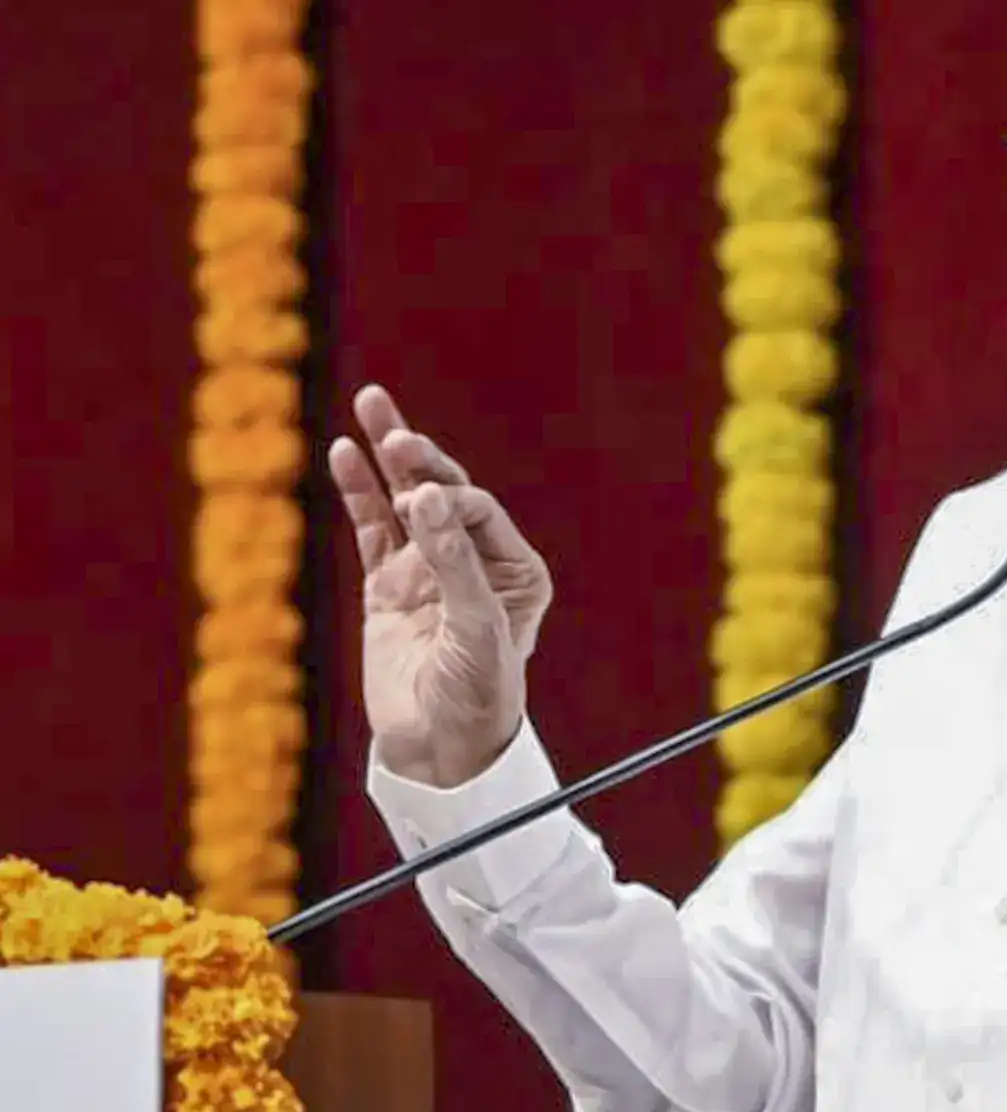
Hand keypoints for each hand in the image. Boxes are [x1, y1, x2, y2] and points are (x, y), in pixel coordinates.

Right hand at [329, 384, 552, 786]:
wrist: (440, 751)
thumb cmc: (478, 695)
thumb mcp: (477, 629)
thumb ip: (453, 563)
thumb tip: (426, 498)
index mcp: (515, 570)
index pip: (478, 511)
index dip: (448, 502)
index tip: (421, 509)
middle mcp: (474, 560)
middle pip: (445, 491)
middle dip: (420, 457)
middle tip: (392, 425)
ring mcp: (428, 570)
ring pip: (404, 499)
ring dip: (389, 453)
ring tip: (372, 400)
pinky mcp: (388, 586)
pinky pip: (372, 529)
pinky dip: (359, 491)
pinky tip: (345, 452)